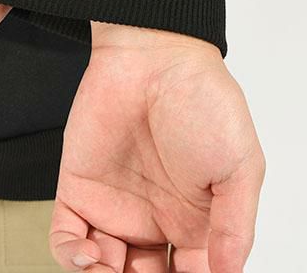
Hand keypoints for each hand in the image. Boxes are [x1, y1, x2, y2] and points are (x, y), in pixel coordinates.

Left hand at [50, 22, 264, 272]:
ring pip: (103, 267)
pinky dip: (71, 256)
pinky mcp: (79, 186)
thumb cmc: (203, 100)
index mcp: (195, 219)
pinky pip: (67, 236)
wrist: (154, 55)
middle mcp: (154, 218)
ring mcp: (115, 204)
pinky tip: (89, 255)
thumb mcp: (239, 165)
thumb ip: (235, 225)